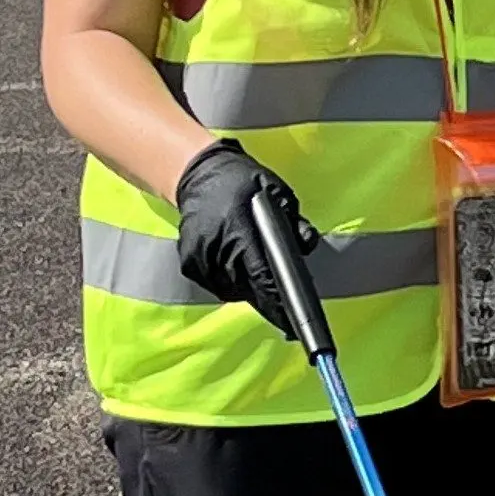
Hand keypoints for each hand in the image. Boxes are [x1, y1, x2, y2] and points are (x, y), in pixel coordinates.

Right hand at [174, 140, 316, 336]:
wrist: (197, 173)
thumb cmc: (243, 182)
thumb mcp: (279, 193)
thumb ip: (296, 223)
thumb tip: (307, 246)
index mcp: (238, 230)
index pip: (261, 276)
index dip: (278, 301)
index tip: (294, 322)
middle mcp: (214, 247)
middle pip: (247, 289)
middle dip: (269, 300)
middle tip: (288, 313)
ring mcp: (198, 257)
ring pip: (232, 290)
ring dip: (250, 291)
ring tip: (265, 284)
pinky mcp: (188, 263)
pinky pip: (216, 285)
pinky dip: (232, 283)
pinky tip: (241, 271)